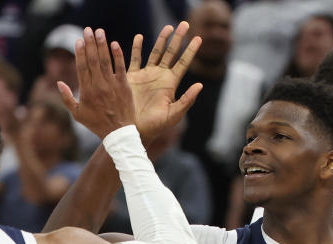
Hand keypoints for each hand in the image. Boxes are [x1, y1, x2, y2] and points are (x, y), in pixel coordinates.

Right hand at [58, 27, 136, 138]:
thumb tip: (59, 82)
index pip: (82, 67)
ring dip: (102, 45)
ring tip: (99, 31)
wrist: (118, 133)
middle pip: (93, 60)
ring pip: (106, 61)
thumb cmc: (97, 124)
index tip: (78, 40)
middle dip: (90, 43)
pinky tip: (114, 44)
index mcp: (86, 92)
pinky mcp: (124, 86)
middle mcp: (98, 86)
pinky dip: (117, 56)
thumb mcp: (78, 114)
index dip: (80, 53)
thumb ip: (67, 98)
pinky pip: (121, 68)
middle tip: (88, 29)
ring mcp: (112, 85)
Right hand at [124, 23, 202, 140]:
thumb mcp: (174, 115)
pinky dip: (136, 48)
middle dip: (178, 39)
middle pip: (171, 53)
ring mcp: (146, 75)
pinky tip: (139, 37)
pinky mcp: (132, 77)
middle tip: (184, 23)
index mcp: (170, 84)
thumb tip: (200, 85)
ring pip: (155, 52)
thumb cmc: (156, 126)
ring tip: (168, 27)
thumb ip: (186, 100)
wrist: (134, 130)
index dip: (191, 51)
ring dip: (161, 40)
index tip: (199, 38)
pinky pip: (134, 59)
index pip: (183, 63)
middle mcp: (160, 77)